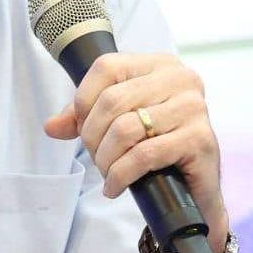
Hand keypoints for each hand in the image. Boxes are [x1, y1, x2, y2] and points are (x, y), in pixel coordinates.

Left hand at [42, 51, 228, 247]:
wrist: (194, 187)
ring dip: (106, 158)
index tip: (82, 128)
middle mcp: (182, 79)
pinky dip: (120, 175)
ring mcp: (194, 108)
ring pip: (125, 129)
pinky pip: (143, 155)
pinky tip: (115, 186)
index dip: (83, 101)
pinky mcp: (201, 140)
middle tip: (96, 158)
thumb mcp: (117, 122)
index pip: (106, 68)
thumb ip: (84, 118)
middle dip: (93, 136)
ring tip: (107, 172)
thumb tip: (51, 126)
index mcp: (160, 65)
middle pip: (112, 101)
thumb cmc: (155, 146)